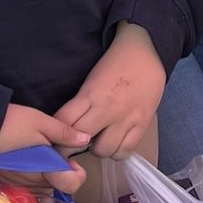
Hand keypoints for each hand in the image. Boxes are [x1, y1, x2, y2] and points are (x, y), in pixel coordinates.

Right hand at [0, 104, 89, 193]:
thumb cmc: (10, 123)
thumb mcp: (42, 122)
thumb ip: (65, 133)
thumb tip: (85, 139)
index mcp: (44, 169)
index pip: (71, 184)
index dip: (76, 172)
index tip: (70, 159)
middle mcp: (31, 183)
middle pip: (56, 185)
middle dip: (59, 171)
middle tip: (51, 150)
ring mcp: (17, 185)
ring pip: (42, 186)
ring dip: (45, 173)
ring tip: (36, 152)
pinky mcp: (6, 182)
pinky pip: (27, 184)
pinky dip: (31, 174)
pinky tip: (26, 159)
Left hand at [55, 23, 164, 159]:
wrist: (147, 51)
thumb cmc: (115, 64)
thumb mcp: (91, 81)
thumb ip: (80, 105)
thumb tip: (67, 129)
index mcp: (90, 95)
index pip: (64, 123)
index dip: (56, 136)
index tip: (55, 140)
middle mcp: (107, 109)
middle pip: (81, 140)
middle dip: (74, 145)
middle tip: (76, 142)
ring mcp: (127, 118)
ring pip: (104, 150)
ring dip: (98, 149)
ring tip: (101, 139)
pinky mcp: (143, 124)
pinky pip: (125, 151)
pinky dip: (117, 151)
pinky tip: (117, 141)